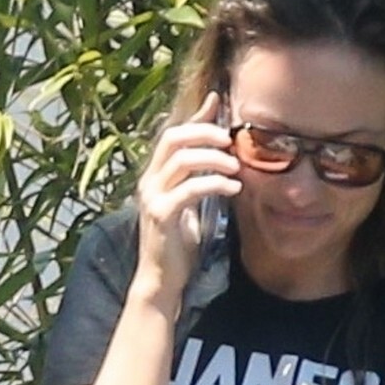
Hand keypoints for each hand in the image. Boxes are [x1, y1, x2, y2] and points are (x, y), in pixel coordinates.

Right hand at [134, 96, 239, 299]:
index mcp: (154, 175)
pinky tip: (233, 187)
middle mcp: (149, 181)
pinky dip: (214, 183)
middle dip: (204, 132)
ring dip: (213, 158)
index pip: (172, 133)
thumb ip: (199, 177)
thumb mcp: (190, 203)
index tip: (219, 103)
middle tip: (230, 140)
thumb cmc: (178, 244)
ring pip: (182, 160)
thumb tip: (218, 153)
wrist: (161, 281)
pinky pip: (189, 189)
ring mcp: (152, 197)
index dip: (195, 117)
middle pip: (173, 138)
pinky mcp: (161, 215)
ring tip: (236, 167)